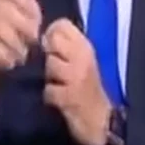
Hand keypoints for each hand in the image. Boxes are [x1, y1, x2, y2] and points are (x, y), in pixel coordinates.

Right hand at [0, 0, 41, 118]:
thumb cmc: (7, 37)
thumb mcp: (18, 20)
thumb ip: (27, 15)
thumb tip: (35, 26)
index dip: (27, 3)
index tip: (37, 20)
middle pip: (6, 9)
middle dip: (25, 26)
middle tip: (33, 41)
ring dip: (16, 45)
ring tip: (22, 56)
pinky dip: (5, 57)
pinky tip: (10, 63)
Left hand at [42, 19, 111, 144]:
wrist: (101, 119)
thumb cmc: (88, 87)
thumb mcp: (82, 61)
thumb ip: (66, 45)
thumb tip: (43, 35)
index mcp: (86, 46)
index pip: (62, 24)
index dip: (52, 34)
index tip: (54, 48)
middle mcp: (82, 57)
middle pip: (51, 41)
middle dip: (49, 54)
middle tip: (57, 68)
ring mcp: (76, 77)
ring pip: (49, 65)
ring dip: (50, 77)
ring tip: (60, 84)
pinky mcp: (70, 97)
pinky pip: (49, 90)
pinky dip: (51, 97)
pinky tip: (59, 99)